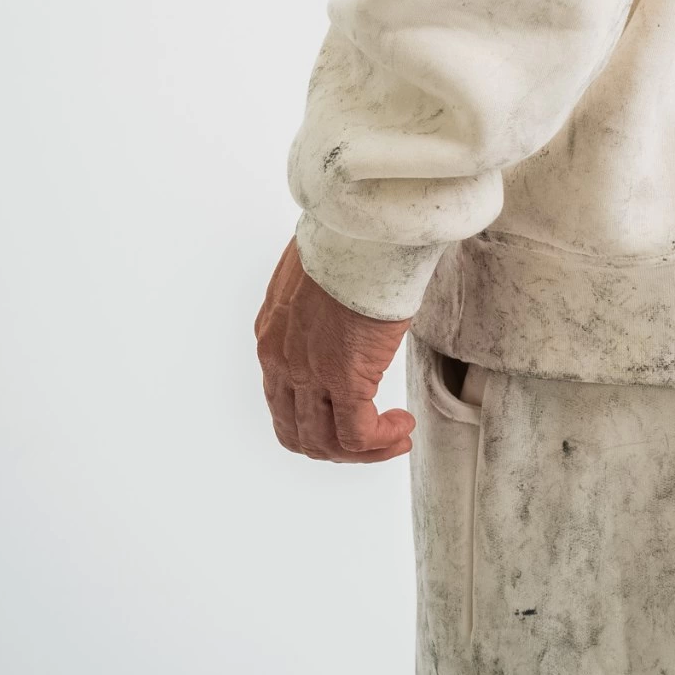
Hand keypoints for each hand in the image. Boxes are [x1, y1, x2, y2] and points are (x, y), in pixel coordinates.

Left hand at [254, 235, 414, 462]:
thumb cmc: (349, 235)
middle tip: (372, 439)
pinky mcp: (345, 377)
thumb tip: (338, 309)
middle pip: (298, 432)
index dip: (316, 420)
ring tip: (394, 437)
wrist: (364, 223)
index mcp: (272, 334)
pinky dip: (379, 442)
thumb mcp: (316, 273)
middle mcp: (281, 360)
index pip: (281, 401)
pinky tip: (402, 428)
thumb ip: (316, 302)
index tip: (347, 415)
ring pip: (326, 443)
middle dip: (335, 446)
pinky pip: (357, 435)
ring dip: (362, 451)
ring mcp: (310, 373)